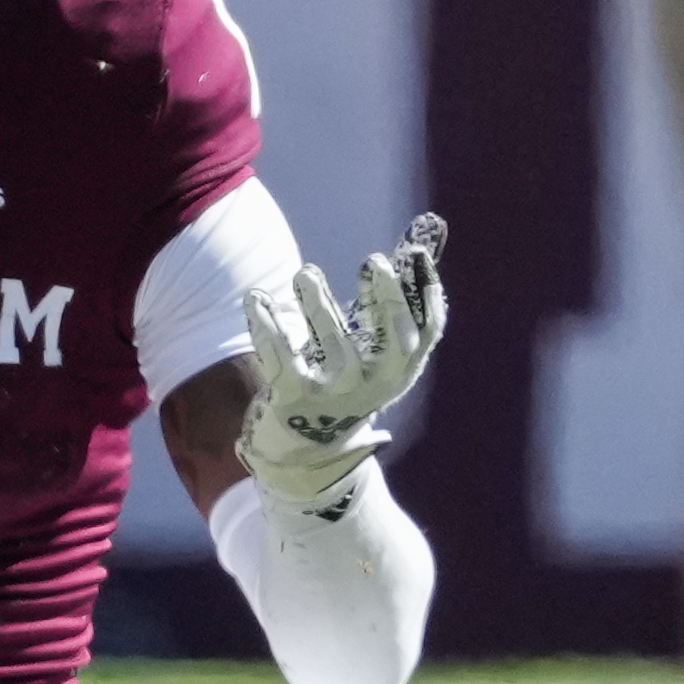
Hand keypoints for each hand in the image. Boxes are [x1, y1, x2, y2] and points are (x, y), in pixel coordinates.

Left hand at [238, 236, 445, 511]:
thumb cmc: (344, 377)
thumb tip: (418, 238)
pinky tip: (255, 299)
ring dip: (318, 304)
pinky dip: (266, 325)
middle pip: (391, 341)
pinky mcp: (294, 399)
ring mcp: (335, 394)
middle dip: (385, 299)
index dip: (425, 293)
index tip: (412, 254)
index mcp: (400, 368)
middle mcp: (375, 384)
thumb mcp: (373, 345)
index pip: (428, 331)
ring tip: (305, 274)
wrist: (305, 446)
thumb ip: (390, 295)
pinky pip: (281, 358)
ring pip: (333, 346)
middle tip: (374, 261)